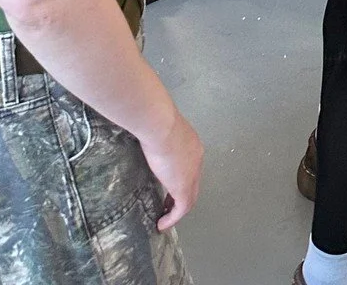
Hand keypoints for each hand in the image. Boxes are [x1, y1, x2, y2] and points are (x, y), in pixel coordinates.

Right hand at [138, 110, 203, 230]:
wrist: (160, 126)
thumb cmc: (157, 124)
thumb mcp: (161, 132)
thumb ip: (160, 140)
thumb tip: (149, 140)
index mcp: (193, 146)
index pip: (190, 169)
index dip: (180, 180)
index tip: (168, 188)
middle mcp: (197, 160)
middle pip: (192, 184)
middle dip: (180, 197)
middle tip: (166, 207)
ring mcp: (192, 174)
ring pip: (189, 198)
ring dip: (177, 211)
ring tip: (165, 218)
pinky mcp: (183, 187)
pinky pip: (182, 208)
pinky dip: (173, 218)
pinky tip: (162, 224)